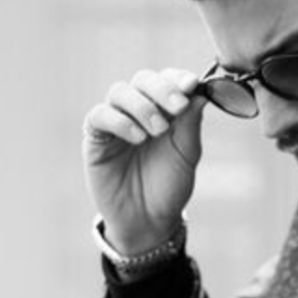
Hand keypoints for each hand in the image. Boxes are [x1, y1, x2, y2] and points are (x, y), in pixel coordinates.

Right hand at [82, 68, 205, 254]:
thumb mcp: (187, 155)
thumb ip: (191, 124)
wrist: (148, 220)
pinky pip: (99, 115)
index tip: (192, 84)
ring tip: (157, 131)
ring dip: (142, 106)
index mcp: (164, 110)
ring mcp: (116, 122)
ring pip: (120, 91)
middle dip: (162, 89)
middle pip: (143, 79)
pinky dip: (119, 120)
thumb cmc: (169, 186)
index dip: (178, 78)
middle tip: (177, 107)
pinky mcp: (96, 137)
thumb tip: (201, 92)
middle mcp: (139, 110)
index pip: (168, 79)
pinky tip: (137, 137)